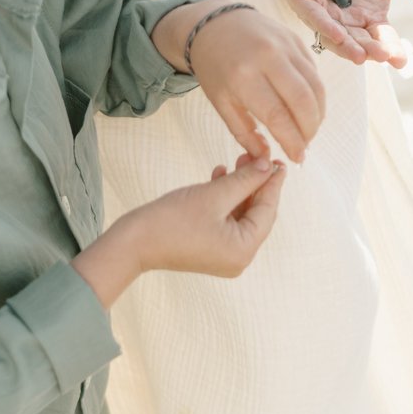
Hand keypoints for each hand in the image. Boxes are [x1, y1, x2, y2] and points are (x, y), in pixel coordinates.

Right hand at [132, 155, 285, 277]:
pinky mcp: (211, 249)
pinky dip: (225, 200)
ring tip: (236, 161)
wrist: (134, 243)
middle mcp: (238, 258)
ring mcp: (224, 256)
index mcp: (243, 250)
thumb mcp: (214, 194)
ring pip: (241, 215)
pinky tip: (219, 176)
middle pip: (257, 214)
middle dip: (254, 183)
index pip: (268, 210)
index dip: (273, 182)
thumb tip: (269, 166)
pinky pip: (226, 221)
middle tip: (256, 155)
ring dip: (239, 188)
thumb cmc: (172, 221)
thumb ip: (245, 179)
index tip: (278, 159)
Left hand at [157, 2, 324, 163]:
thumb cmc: (215, 68)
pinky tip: (308, 108)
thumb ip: (244, 133)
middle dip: (310, 130)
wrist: (215, 24)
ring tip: (309, 130)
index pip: (278, 115)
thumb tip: (265, 159)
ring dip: (318, 114)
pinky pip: (314, 72)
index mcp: (244, 77)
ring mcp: (285, 44)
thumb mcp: (221, 103)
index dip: (293, 141)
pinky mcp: (296, 39)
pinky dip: (315, 94)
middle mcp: (268, 57)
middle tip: (305, 145)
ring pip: (315, 85)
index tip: (297, 158)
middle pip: (303, 100)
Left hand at [283, 0, 412, 66]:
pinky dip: (324, 26)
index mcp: (369, 16)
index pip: (382, 38)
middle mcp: (345, 20)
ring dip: (347, 46)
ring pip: (334, 36)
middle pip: (359, 42)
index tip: (399, 60)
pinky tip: (337, 34)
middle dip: (370, 50)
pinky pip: (312, 16)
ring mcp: (322, 11)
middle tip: (382, 56)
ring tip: (361, 56)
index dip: (390, 49)